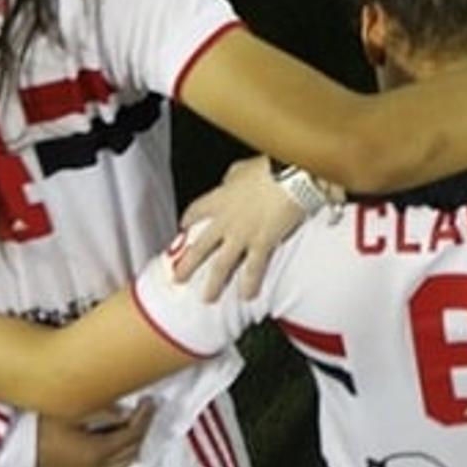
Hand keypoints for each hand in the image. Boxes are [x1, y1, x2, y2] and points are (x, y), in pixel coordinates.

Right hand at [35, 400, 153, 466]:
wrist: (14, 451)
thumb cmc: (37, 430)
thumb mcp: (70, 413)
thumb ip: (102, 411)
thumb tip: (125, 412)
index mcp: (97, 451)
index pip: (133, 433)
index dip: (145, 416)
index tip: (149, 403)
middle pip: (133, 449)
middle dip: (142, 428)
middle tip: (145, 410)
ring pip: (125, 463)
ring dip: (133, 443)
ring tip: (134, 424)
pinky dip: (122, 457)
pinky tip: (118, 444)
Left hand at [172, 157, 309, 302]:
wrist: (289, 176)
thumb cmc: (269, 168)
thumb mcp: (243, 168)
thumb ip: (232, 178)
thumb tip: (230, 182)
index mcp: (220, 198)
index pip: (196, 211)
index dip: (189, 220)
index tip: (184, 227)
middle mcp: (225, 220)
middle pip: (200, 247)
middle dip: (187, 265)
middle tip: (178, 279)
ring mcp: (241, 235)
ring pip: (221, 265)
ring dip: (213, 284)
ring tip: (207, 298)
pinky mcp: (261, 244)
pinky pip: (253, 269)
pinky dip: (250, 284)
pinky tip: (247, 296)